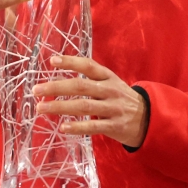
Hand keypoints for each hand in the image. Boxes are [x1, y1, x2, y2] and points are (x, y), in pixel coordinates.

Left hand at [33, 55, 148, 147]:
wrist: (151, 119)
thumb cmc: (122, 99)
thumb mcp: (111, 83)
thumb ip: (91, 79)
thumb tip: (59, 76)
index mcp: (108, 77)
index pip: (88, 66)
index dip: (70, 61)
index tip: (52, 61)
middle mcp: (110, 90)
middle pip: (81, 86)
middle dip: (57, 87)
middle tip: (36, 89)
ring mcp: (113, 108)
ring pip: (84, 106)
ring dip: (60, 107)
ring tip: (41, 108)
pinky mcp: (115, 126)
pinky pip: (94, 127)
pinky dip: (78, 127)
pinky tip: (63, 127)